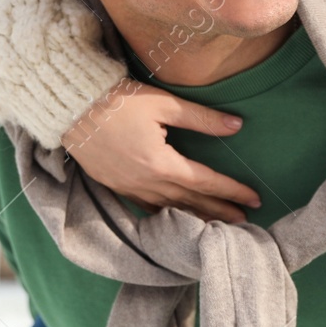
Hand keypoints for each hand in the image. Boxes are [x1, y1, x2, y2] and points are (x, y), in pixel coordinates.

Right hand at [61, 79, 261, 222]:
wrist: (70, 107)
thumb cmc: (118, 100)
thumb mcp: (164, 104)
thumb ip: (203, 119)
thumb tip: (238, 125)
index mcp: (161, 163)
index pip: (206, 182)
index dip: (232, 191)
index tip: (254, 199)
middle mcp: (146, 183)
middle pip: (191, 202)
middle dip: (220, 211)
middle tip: (245, 223)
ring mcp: (128, 188)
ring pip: (170, 209)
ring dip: (196, 218)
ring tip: (217, 225)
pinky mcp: (115, 186)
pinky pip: (147, 208)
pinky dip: (167, 215)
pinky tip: (177, 217)